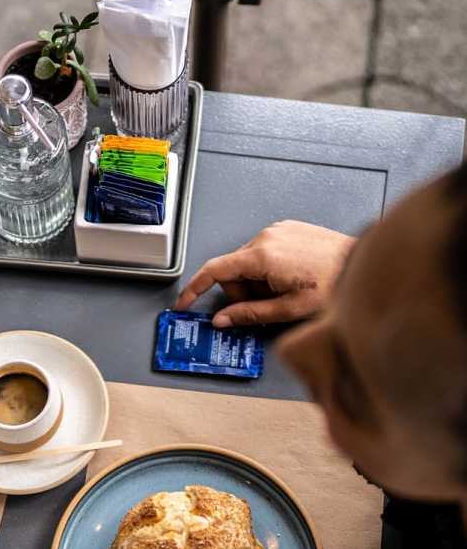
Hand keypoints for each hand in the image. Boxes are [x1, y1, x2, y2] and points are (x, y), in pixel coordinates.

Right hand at [174, 221, 354, 327]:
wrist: (364, 263)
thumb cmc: (335, 285)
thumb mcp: (289, 309)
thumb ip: (250, 314)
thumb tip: (222, 320)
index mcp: (262, 255)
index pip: (214, 271)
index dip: (194, 289)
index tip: (183, 303)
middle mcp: (265, 236)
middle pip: (233, 270)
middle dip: (243, 292)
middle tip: (270, 305)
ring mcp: (277, 230)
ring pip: (249, 262)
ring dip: (259, 281)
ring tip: (288, 290)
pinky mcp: (288, 228)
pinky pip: (264, 252)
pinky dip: (269, 269)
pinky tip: (293, 277)